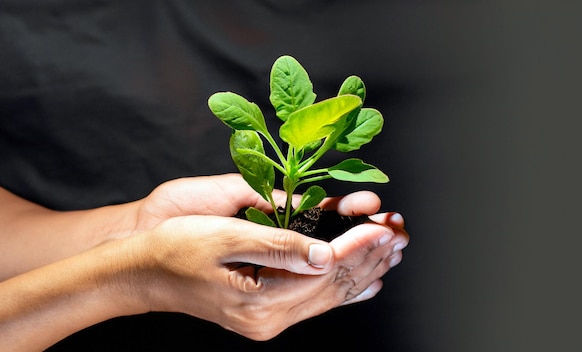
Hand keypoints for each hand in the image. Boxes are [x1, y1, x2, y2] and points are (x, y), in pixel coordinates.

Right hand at [126, 191, 407, 340]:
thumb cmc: (176, 249)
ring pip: (329, 295)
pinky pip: (315, 300)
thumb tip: (325, 252)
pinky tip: (367, 281)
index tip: (383, 224)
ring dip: (363, 270)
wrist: (143, 273)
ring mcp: (269, 319)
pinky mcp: (266, 312)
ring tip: (393, 250)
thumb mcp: (225, 239)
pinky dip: (344, 286)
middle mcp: (271, 317)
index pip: (326, 270)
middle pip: (334, 286)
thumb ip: (278, 246)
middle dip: (370, 256)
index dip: (358, 244)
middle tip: (400, 233)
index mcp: (262, 300)